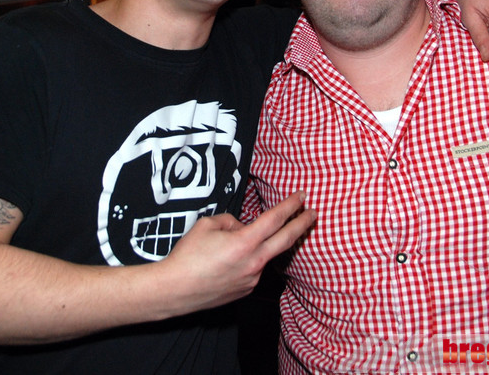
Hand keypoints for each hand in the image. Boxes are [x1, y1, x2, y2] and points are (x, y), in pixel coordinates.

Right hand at [159, 192, 315, 312]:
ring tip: (230, 246)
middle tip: (313, 214)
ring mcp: (252, 279)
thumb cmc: (187, 256)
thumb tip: (241, 227)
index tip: (302, 197)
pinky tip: (227, 262)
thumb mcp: (206, 225)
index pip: (275, 219)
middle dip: (302, 224)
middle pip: (287, 239)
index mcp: (245, 242)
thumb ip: (230, 221)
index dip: (291, 205)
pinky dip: (247, 261)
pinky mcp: (246, 290)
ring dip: (261, 245)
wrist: (175, 290)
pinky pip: (253, 269)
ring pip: (264, 255)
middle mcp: (254, 262)